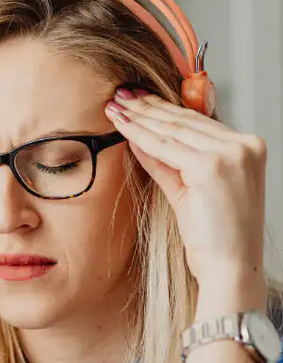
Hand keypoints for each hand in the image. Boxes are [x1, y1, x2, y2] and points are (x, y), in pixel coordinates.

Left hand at [104, 88, 267, 312]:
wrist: (230, 268)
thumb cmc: (214, 238)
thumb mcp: (191, 191)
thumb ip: (170, 163)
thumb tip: (140, 140)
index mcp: (248, 147)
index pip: (198, 120)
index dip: (164, 107)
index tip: (138, 98)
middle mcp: (244, 145)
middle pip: (185, 119)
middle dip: (148, 106)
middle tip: (120, 94)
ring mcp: (230, 154)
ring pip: (173, 129)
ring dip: (140, 116)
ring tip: (114, 106)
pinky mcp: (211, 168)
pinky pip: (165, 147)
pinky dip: (140, 135)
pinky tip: (122, 126)